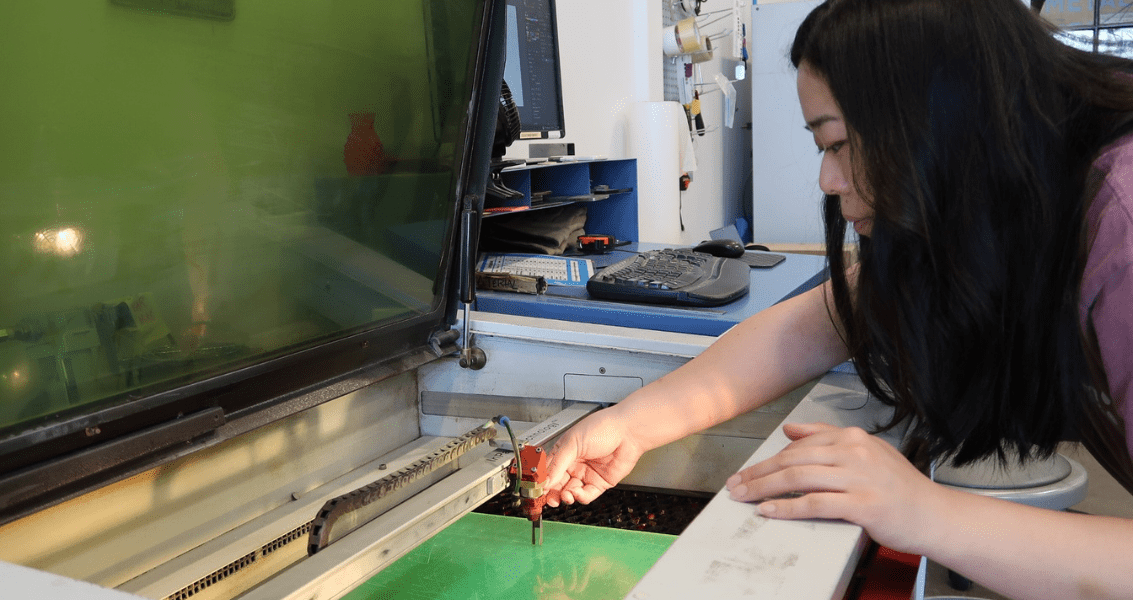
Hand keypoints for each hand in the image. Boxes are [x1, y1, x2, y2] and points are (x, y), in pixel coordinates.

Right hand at [544, 409, 645, 506]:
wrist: (628, 432)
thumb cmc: (603, 427)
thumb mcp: (573, 443)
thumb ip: (558, 463)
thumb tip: (546, 480)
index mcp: (564, 451)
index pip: (548, 470)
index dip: (542, 481)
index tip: (536, 490)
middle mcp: (574, 464)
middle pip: (557, 484)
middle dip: (552, 493)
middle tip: (548, 499)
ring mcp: (586, 474)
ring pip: (570, 491)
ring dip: (565, 496)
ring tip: (565, 496)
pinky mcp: (599, 483)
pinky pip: (586, 495)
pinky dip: (580, 497)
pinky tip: (577, 494)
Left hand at [725, 422, 943, 553]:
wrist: (934, 514)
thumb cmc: (900, 487)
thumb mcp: (867, 452)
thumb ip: (827, 438)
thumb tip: (791, 430)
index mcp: (852, 438)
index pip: (798, 446)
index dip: (767, 459)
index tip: (747, 471)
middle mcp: (854, 453)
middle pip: (792, 461)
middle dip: (758, 473)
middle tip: (735, 485)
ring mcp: (858, 479)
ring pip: (798, 479)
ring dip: (764, 489)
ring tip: (744, 497)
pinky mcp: (863, 505)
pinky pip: (815, 504)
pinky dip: (787, 508)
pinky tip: (770, 510)